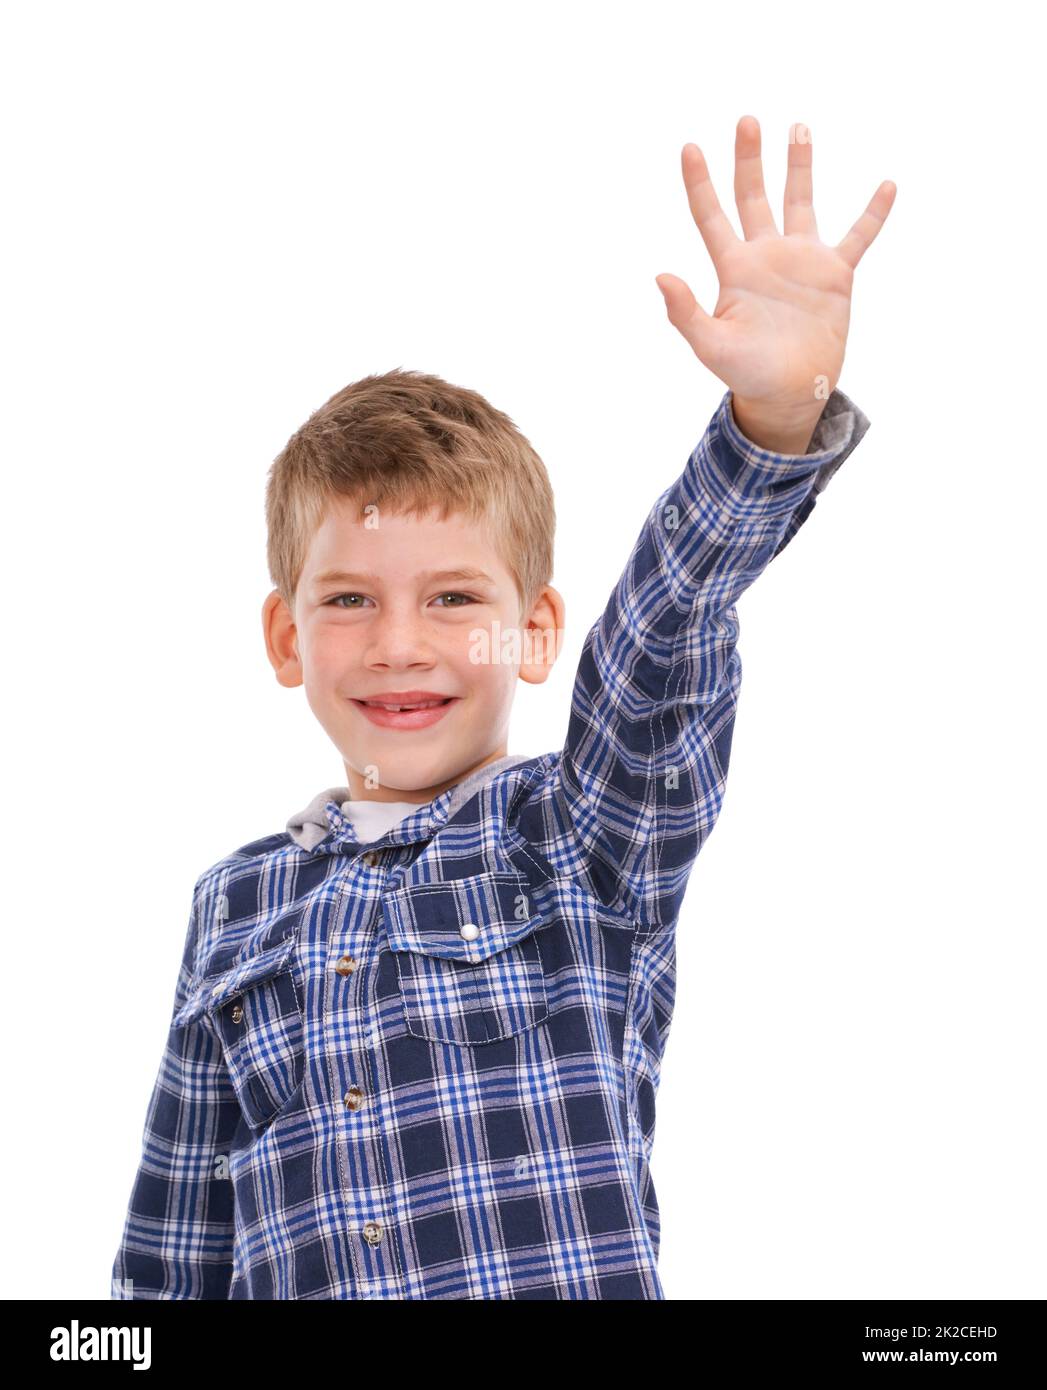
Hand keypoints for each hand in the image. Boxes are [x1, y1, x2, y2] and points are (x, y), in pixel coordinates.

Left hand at [656, 116, 894, 451]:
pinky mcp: (835, 276)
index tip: (689, 148)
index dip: (699, 183)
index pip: (711, 216)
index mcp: (734, 269)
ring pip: (799, 202)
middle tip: (747, 121)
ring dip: (800, 167)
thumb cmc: (746, 374)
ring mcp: (801, 262)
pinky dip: (872, 214)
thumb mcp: (711, 346)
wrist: (788, 394)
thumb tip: (659, 276)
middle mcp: (766, 256)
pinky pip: (857, 237)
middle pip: (753, 196)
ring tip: (799, 127)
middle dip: (749, 159)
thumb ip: (685, 312)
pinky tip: (887, 185)